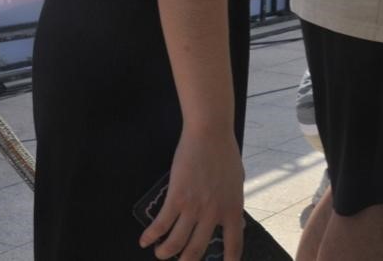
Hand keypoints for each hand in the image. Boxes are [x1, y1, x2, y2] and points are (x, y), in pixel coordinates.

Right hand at [139, 127, 244, 259]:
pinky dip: (151, 235)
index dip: (229, 260)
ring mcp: (194, 207)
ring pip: (176, 242)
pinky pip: (161, 224)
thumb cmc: (225, 154)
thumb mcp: (237, 183)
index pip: (234, 244)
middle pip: (197, 250)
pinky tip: (144, 240)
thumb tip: (237, 222)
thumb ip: (234, 204)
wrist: (210, 134)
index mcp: (233, 209)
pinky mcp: (176, 197)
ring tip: (161, 254)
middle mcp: (214, 213)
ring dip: (165, 252)